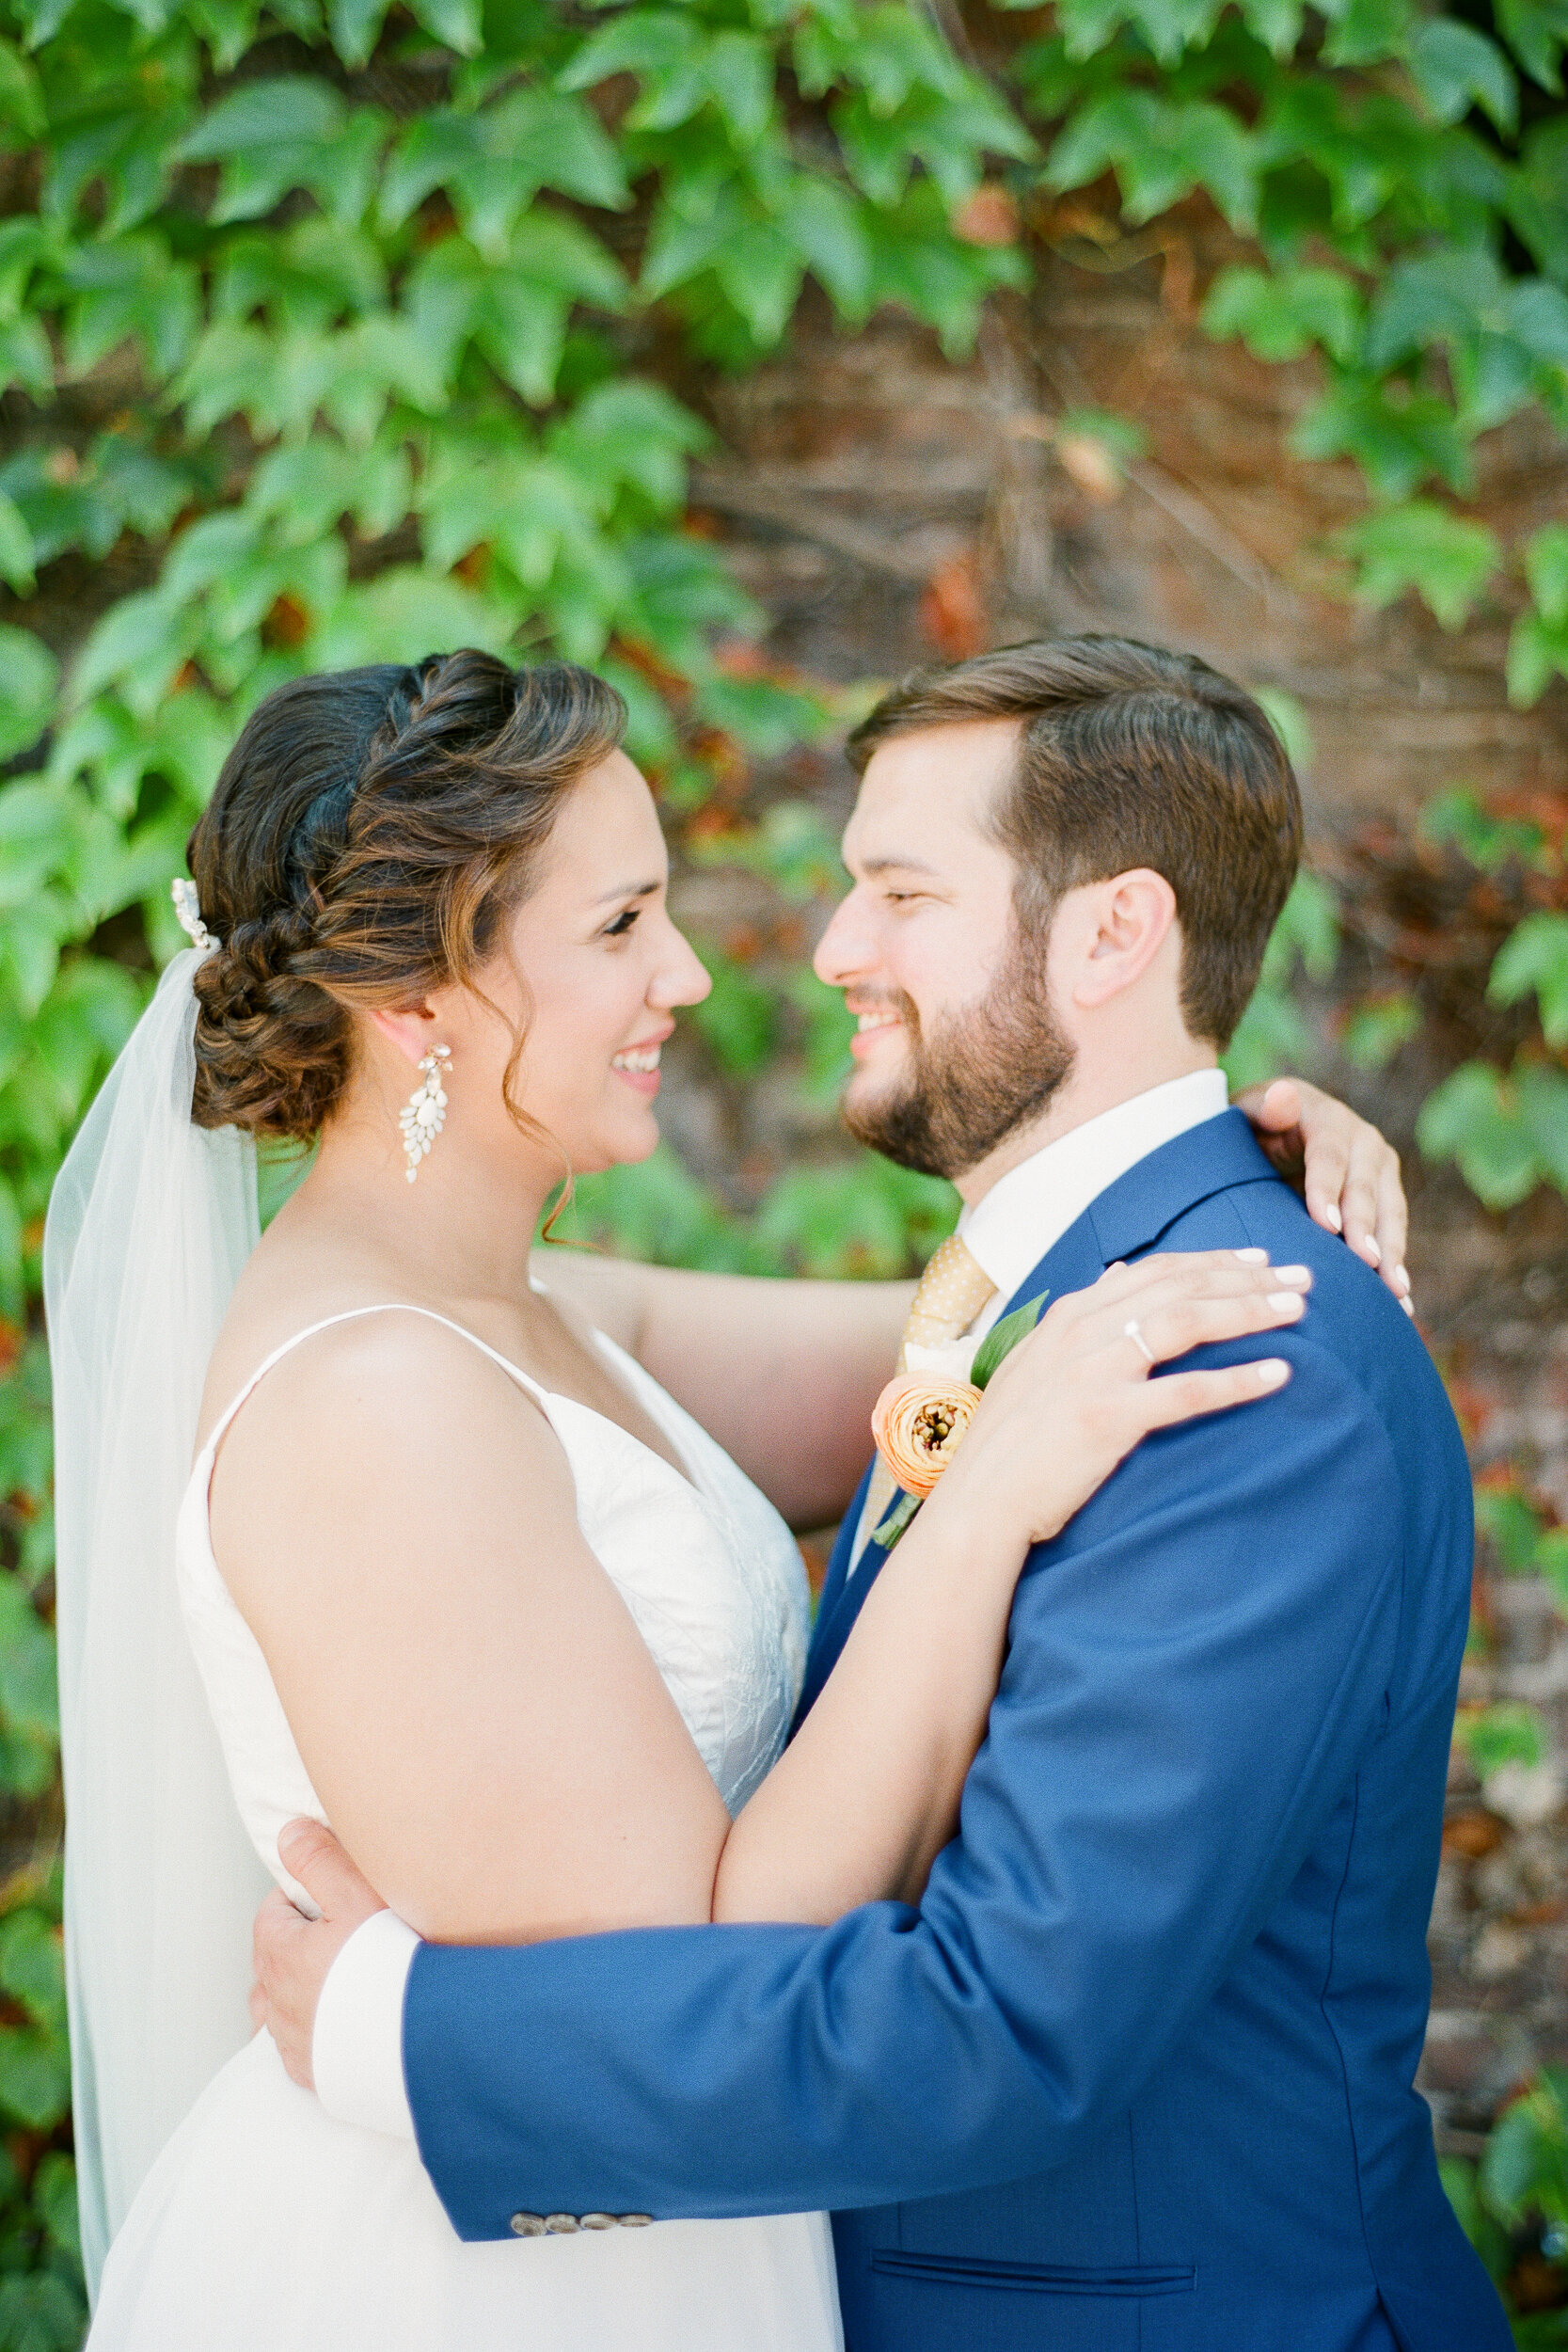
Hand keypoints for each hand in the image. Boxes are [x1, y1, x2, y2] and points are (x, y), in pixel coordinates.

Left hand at [250, 1818, 385, 2090]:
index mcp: (279, 1953)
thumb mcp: (356, 1895)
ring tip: (333, 1982)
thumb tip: (289, 1833)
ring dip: (296, 1992)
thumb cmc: (390, 1961)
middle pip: (272, 1960)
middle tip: (338, 1932)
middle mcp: (275, 2001)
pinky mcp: (312, 2073)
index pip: (271, 1913)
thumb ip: (319, 1860)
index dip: (299, 1899)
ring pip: (277, 2008)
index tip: (330, 1896)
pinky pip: (298, 2048)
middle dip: (295, 1943)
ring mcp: (291, 2041)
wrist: (418, 2035)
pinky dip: (312, 2033)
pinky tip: (340, 2025)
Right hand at [935, 1250, 1309, 1547]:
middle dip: (1248, 1278)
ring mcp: (1094, 1372)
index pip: (1157, 1271)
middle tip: (1303, 1276)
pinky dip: (1237, 1380)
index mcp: (1069, 1315)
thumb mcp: (1037, 1362)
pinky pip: (1187, 1392)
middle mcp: (1083, 1332)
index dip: (1214, 1261)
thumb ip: (1082, 1317)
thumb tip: (1120, 1272)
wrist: (980, 1502)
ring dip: (1249, 1312)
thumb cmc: (1012, 1439)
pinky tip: (1279, 1374)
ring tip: (1299, 1311)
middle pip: (1181, 1288)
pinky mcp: (1108, 1418)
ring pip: (1186, 1323)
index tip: (1261, 1258)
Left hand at [1234, 1077, 1409, 1307]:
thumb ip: (1268, 1106)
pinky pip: (1393, 1233)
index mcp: (1329, 1120)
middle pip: (1366, 1188)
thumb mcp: (1253, 1109)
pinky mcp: (1385, 1199)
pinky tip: (1400, 1301)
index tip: (1325, 1224)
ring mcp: (1379, 1172)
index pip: (1329, 1156)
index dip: (1328, 1189)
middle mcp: (1364, 1143)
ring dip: (1392, 1253)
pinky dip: (1397, 1266)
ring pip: (1390, 1213)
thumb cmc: (1255, 1126)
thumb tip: (1283, 1097)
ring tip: (1394, 1291)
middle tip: (1366, 1264)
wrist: (1275, 1131)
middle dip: (1367, 1228)